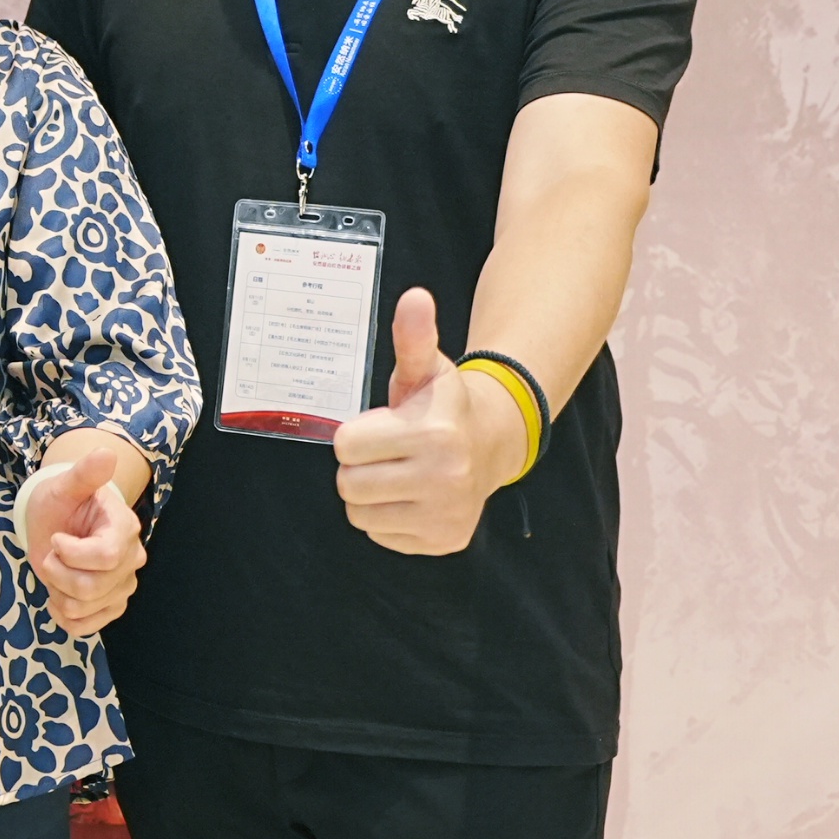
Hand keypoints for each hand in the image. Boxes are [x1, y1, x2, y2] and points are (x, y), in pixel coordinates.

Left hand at [19, 447, 144, 636]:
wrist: (57, 523)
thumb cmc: (60, 502)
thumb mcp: (64, 486)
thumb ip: (84, 474)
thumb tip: (106, 453)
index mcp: (123, 528)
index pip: (106, 556)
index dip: (72, 554)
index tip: (56, 539)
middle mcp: (130, 559)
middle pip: (91, 587)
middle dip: (56, 573)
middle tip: (49, 553)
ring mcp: (122, 586)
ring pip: (84, 608)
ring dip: (56, 592)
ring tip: (55, 570)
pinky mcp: (111, 606)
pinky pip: (85, 626)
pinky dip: (63, 615)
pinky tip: (58, 594)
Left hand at [330, 289, 524, 556]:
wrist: (492, 444)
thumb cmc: (443, 405)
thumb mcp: (426, 369)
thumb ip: (412, 337)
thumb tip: (414, 297)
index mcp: (434, 434)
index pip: (346, 446)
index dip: (356, 435)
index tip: (380, 426)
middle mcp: (445, 478)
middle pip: (349, 484)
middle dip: (359, 466)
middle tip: (385, 452)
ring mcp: (447, 515)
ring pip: (360, 514)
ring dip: (369, 494)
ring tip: (397, 473)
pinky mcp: (445, 541)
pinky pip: (381, 535)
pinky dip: (387, 518)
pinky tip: (410, 496)